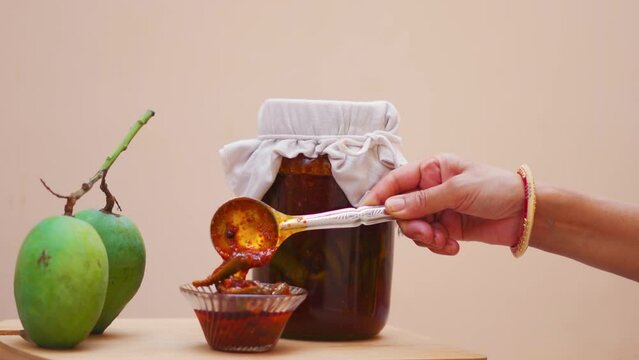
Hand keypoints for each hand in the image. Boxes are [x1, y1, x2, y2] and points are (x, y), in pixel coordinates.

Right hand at [363, 153, 524, 254]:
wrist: (525, 213)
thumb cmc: (496, 188)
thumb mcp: (457, 190)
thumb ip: (421, 200)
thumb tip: (391, 207)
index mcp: (431, 169)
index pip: (395, 181)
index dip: (379, 195)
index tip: (366, 211)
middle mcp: (430, 188)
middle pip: (401, 209)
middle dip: (410, 225)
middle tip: (426, 233)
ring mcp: (438, 209)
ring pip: (414, 228)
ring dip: (426, 238)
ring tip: (444, 240)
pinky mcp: (446, 228)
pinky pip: (429, 240)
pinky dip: (437, 246)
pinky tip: (453, 246)